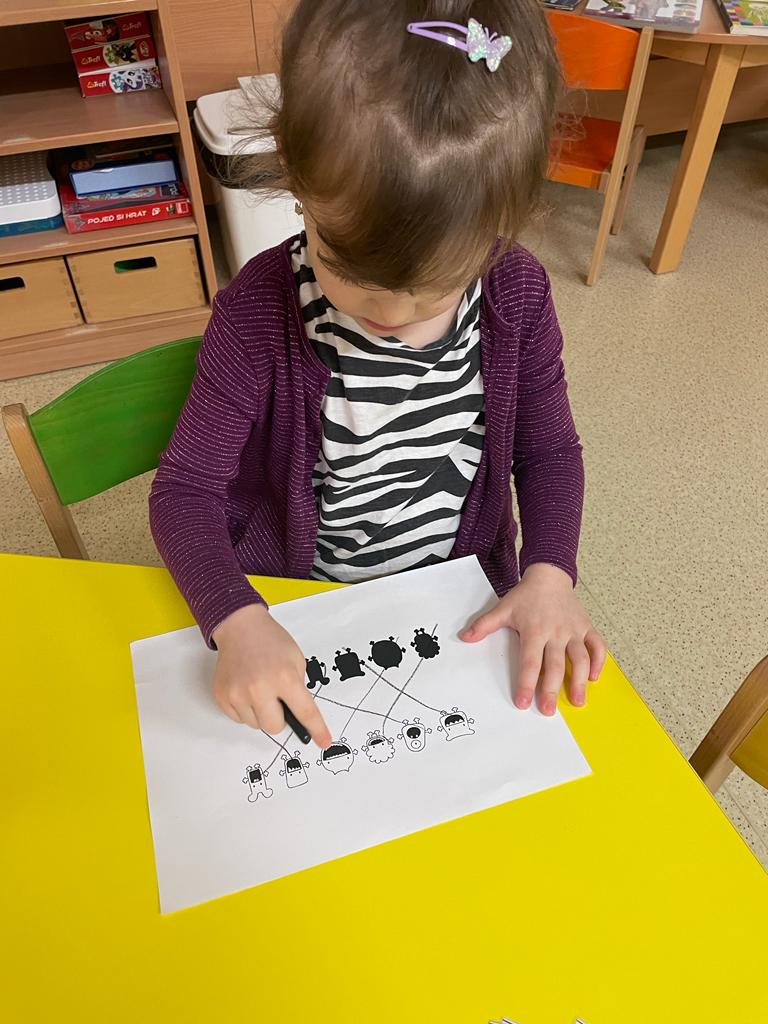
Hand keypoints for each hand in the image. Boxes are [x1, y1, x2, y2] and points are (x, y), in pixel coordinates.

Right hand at [212, 603, 331, 746]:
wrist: (240, 627)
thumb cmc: (270, 641)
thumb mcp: (296, 659)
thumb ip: (298, 688)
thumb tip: (298, 715)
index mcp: (284, 677)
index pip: (305, 712)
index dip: (316, 730)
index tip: (324, 741)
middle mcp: (260, 688)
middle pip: (275, 727)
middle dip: (280, 718)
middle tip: (278, 700)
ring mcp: (238, 693)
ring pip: (256, 725)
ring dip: (261, 713)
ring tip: (259, 689)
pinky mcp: (223, 696)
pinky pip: (239, 719)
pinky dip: (245, 710)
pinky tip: (246, 689)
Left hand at [460, 563, 605, 714]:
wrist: (549, 575)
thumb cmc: (527, 595)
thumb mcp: (504, 608)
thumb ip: (484, 625)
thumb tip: (464, 638)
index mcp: (535, 630)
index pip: (530, 662)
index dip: (526, 683)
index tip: (522, 702)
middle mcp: (556, 632)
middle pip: (556, 665)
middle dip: (552, 689)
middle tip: (548, 710)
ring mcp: (574, 630)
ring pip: (581, 659)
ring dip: (580, 681)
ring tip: (577, 701)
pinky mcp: (587, 627)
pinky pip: (598, 646)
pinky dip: (599, 662)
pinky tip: (594, 678)